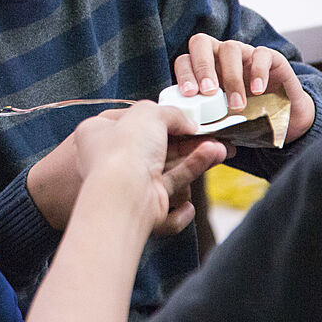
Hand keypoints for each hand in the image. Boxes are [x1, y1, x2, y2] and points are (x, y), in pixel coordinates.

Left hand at [28, 101, 226, 233]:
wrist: (123, 195)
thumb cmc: (125, 149)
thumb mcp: (149, 113)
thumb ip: (172, 114)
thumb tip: (188, 123)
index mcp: (100, 133)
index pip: (133, 122)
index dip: (160, 118)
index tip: (185, 118)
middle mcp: (112, 160)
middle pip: (158, 148)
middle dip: (190, 143)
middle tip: (214, 138)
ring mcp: (129, 185)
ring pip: (169, 172)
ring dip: (196, 161)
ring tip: (221, 150)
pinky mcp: (144, 208)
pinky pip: (170, 202)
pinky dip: (185, 198)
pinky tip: (193, 197)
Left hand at [174, 33, 315, 142]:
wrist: (284, 123)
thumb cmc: (246, 121)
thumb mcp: (221, 121)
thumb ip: (205, 118)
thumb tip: (188, 128)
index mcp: (205, 69)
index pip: (186, 60)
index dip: (184, 74)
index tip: (189, 94)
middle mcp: (221, 56)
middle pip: (202, 43)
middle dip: (202, 66)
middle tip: (208, 92)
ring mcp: (246, 54)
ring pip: (230, 48)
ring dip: (231, 77)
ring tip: (236, 105)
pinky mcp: (271, 58)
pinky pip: (261, 54)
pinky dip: (258, 71)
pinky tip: (257, 91)